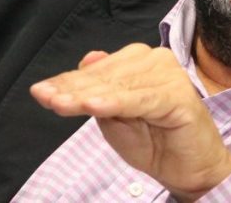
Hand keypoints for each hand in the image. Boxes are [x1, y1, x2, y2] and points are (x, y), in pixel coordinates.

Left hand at [31, 44, 230, 200]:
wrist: (190, 169)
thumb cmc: (154, 142)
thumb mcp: (115, 118)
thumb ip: (99, 91)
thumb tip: (87, 60)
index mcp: (141, 60)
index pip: (97, 70)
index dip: (67, 81)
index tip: (40, 91)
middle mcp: (156, 60)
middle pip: (105, 76)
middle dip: (72, 89)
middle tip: (45, 97)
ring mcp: (170, 76)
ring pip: (118, 86)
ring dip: (87, 96)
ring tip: (59, 104)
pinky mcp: (179, 97)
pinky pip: (140, 100)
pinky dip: (116, 103)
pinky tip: (94, 107)